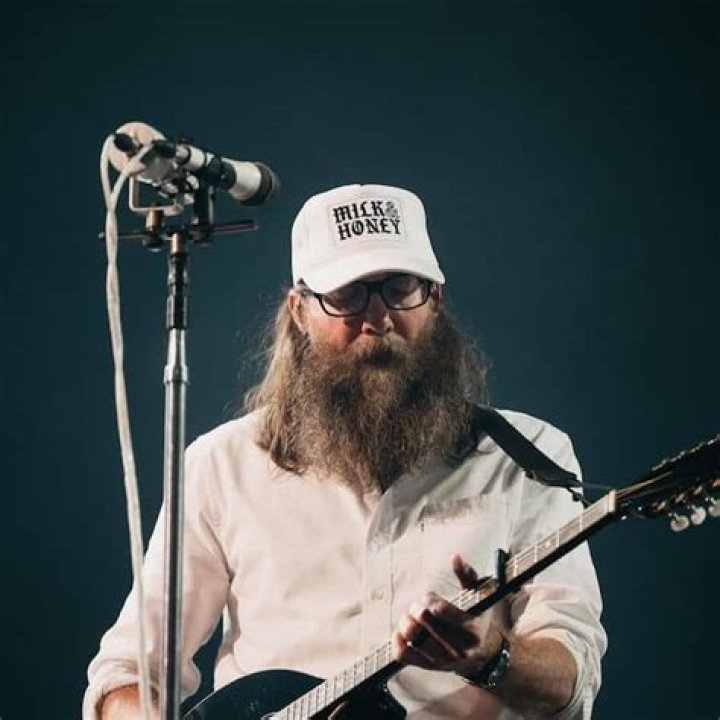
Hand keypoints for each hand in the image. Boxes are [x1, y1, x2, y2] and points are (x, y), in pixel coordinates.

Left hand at [392, 554, 505, 677]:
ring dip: (406, 622)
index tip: (431, 598)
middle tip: (419, 606)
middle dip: (416, 608)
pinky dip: (397, 641)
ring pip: (412, 638)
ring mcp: (443, 660)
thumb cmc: (481, 618)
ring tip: (410, 617)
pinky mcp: (430, 666)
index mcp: (471, 628)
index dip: (430, 600)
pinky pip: (404, 655)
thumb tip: (455, 557)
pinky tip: (402, 631)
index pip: (440, 611)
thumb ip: (468, 575)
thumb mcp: (482, 595)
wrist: (485, 656)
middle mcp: (458, 648)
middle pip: (423, 622)